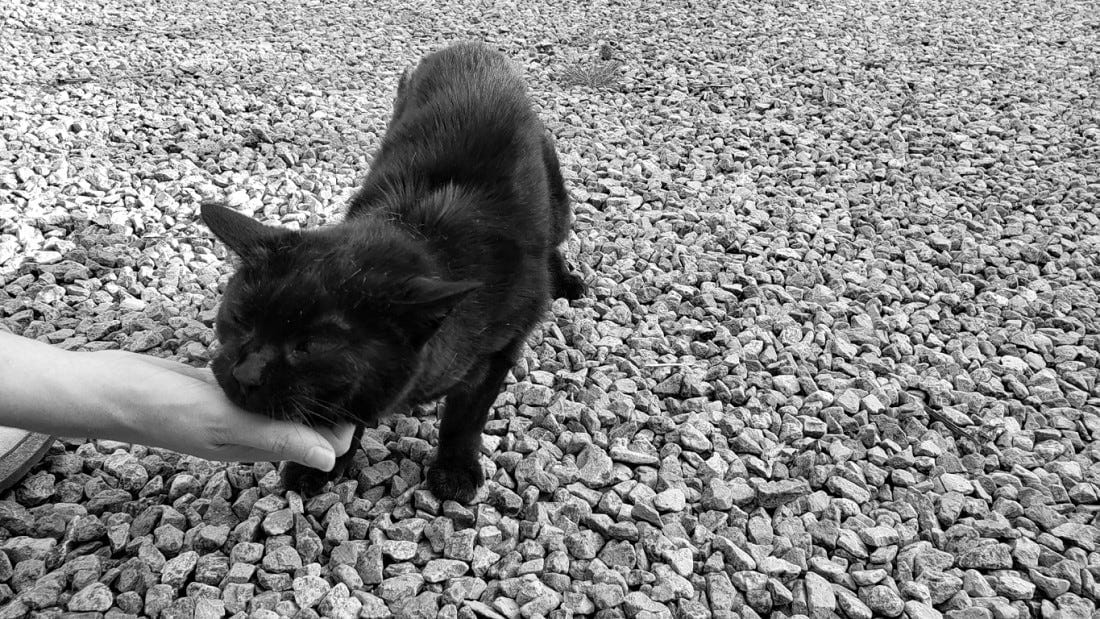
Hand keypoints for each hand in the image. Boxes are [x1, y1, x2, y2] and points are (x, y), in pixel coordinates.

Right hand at [91, 351, 356, 469]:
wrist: (111, 388)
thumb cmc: (166, 410)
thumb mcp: (226, 424)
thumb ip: (277, 438)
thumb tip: (331, 459)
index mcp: (259, 445)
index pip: (319, 441)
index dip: (342, 421)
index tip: (359, 386)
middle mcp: (252, 429)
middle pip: (308, 420)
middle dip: (331, 399)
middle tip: (352, 358)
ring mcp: (237, 406)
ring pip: (286, 399)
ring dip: (307, 382)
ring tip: (331, 349)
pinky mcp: (223, 384)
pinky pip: (261, 381)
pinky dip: (277, 369)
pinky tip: (287, 345)